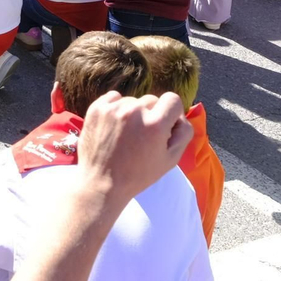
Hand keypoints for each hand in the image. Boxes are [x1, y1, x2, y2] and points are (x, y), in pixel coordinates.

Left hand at [76, 91, 191, 203]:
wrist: (102, 182)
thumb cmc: (140, 174)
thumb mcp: (171, 159)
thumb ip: (183, 133)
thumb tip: (181, 114)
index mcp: (155, 125)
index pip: (173, 99)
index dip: (172, 114)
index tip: (165, 127)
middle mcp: (134, 112)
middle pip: (152, 100)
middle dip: (152, 115)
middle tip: (144, 137)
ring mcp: (113, 109)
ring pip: (133, 101)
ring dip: (134, 113)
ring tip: (127, 135)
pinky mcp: (96, 108)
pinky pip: (114, 98)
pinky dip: (117, 108)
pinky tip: (115, 127)